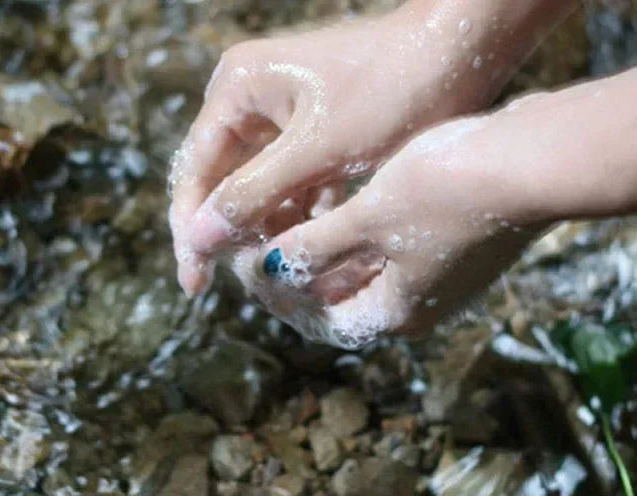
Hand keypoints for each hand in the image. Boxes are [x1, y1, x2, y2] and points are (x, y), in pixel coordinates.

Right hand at [169, 3, 509, 296]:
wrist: (464, 51)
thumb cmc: (392, 89)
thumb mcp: (317, 150)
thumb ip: (253, 195)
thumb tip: (197, 240)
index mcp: (238, 91)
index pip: (195, 173)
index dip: (190, 233)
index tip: (195, 285)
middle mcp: (250, 100)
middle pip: (221, 184)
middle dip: (230, 234)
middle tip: (240, 284)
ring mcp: (281, 117)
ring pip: (257, 190)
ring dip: (267, 230)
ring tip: (284, 268)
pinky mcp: (312, 132)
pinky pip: (289, 185)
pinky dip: (298, 215)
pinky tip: (313, 242)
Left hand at [233, 109, 545, 347]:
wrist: (535, 161)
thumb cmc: (447, 191)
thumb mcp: (367, 220)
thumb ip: (313, 249)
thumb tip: (267, 270)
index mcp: (391, 314)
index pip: (318, 320)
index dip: (277, 296)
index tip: (247, 265)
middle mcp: (413, 306)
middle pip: (337, 299)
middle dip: (295, 274)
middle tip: (258, 243)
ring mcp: (434, 277)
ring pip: (359, 273)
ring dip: (322, 253)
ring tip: (286, 222)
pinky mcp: (447, 245)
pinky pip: (384, 250)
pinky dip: (352, 236)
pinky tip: (330, 208)